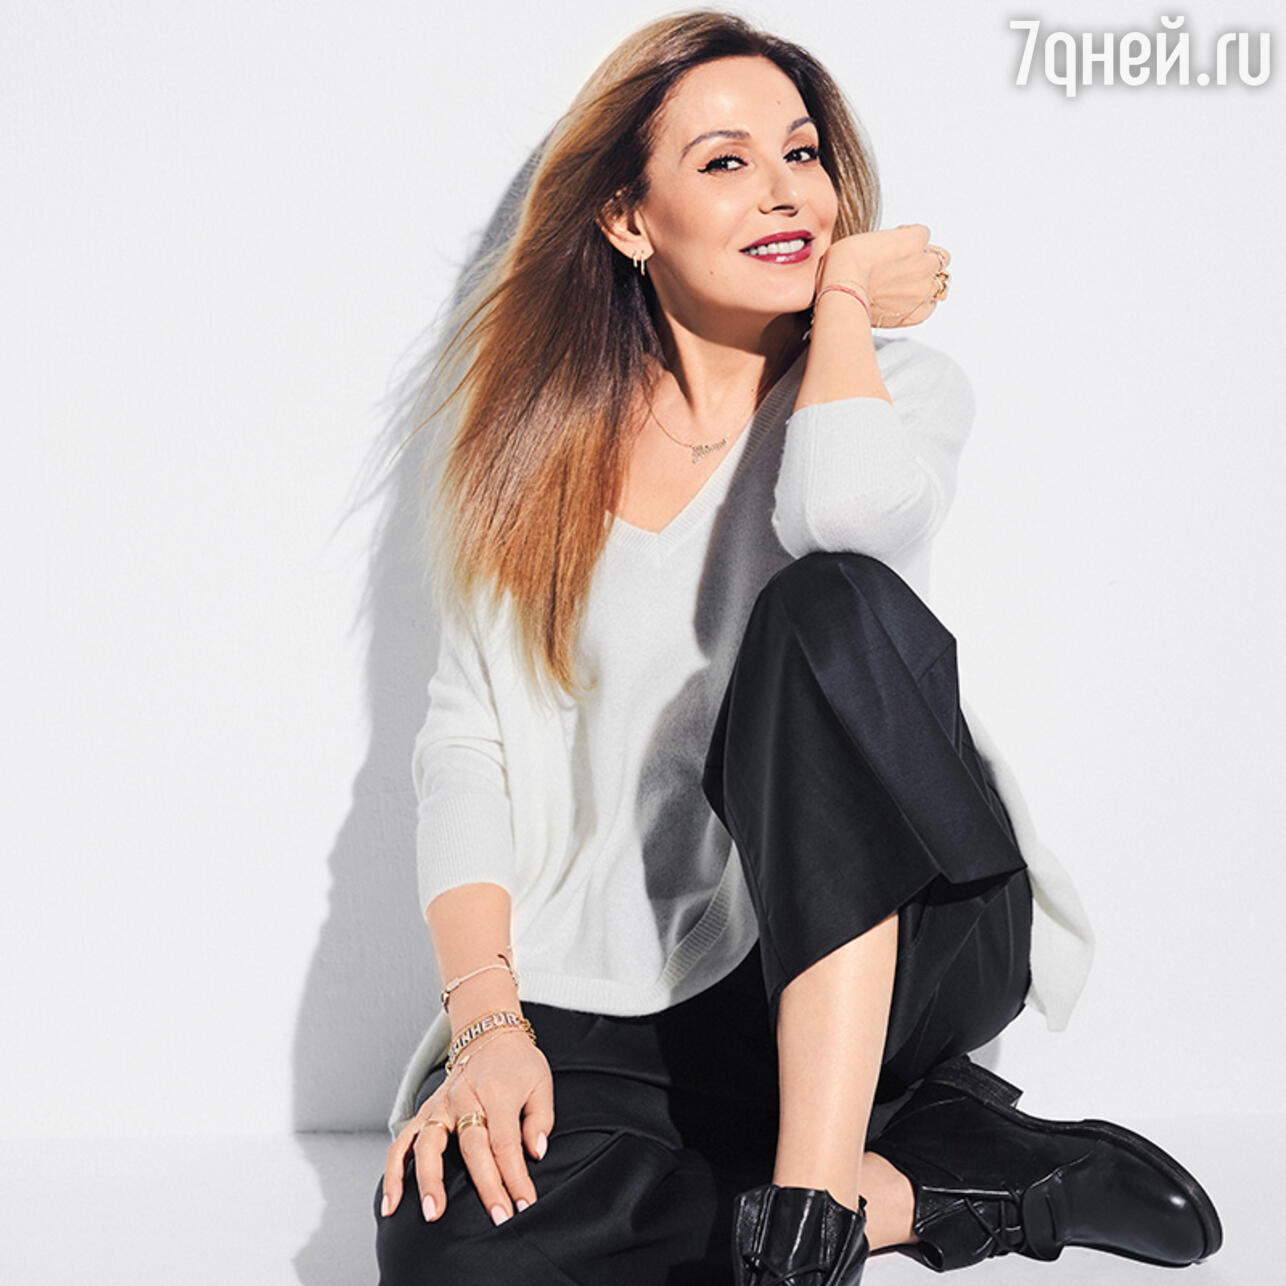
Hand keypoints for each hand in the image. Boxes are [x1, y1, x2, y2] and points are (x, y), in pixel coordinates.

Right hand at [381, 1026, 554, 1226]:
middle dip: (485, 1186)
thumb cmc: (517, 1063)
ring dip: (429, 1181)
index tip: (524, 1204)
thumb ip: (540, 1119)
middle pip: (473, 1148)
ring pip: (428, 1144)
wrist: (488, 1034)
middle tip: (497, 1217)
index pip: (506, 1142)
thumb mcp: (541, 1083)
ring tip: (432, 1214)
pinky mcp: (425, 1112)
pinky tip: (392, 1202)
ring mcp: (441, 1106)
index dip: (516, 1177)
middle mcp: (465, 1099)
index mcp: (497, 1093)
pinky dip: (394, 1171)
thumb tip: (536, 1152)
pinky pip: (403, 1142)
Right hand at [813, 224, 949, 328]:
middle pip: (938, 258)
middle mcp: (925, 264)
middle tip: (901, 269)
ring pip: (937, 284)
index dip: (908, 241)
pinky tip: (905, 303)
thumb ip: (890, 242)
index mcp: (914, 239)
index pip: (923, 234)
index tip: (894, 249)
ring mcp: (922, 290)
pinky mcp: (916, 313)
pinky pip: (929, 308)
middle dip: (923, 261)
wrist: (841, 291)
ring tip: (901, 288)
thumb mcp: (868, 238)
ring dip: (924, 284)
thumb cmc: (845, 264)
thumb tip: (892, 248)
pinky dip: (921, 305)